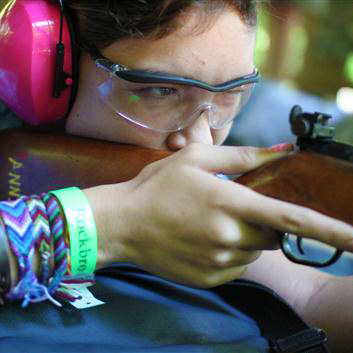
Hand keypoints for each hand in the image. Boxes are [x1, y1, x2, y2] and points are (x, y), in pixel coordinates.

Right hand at [85, 143, 352, 287]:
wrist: (123, 223)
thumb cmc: (158, 186)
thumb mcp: (198, 160)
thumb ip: (246, 156)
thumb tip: (285, 149)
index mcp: (230, 203)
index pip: (292, 220)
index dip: (332, 231)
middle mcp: (229, 238)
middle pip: (271, 235)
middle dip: (262, 222)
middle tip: (231, 207)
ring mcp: (218, 263)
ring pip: (252, 251)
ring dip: (242, 237)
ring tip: (209, 223)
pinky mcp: (209, 279)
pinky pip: (234, 266)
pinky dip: (228, 253)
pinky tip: (201, 240)